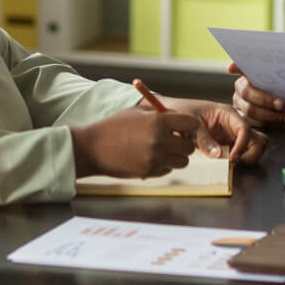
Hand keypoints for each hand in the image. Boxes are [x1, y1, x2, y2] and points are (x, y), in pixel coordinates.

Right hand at [70, 107, 197, 179]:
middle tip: (177, 140)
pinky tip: (151, 158)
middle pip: (189, 147)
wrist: (93, 148)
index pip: (191, 124)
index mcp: (158, 121)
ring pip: (182, 161)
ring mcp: (154, 159)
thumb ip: (160, 114)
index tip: (186, 127)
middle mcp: (159, 141)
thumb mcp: (137, 112)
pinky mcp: (148, 172)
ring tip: (164, 149)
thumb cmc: (113, 126)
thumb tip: (179, 119)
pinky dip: (164, 165)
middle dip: (185, 143)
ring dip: (176, 156)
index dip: (190, 125)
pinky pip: (167, 170)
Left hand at [156, 95, 267, 163]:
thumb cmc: (183, 111)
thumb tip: (218, 154)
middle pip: (257, 138)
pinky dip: (238, 160)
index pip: (245, 128)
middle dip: (252, 152)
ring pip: (253, 147)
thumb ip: (204, 138)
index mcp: (228, 114)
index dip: (242, 144)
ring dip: (247, 157)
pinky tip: (226, 164)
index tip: (233, 157)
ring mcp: (232, 137)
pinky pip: (240, 154)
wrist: (172, 114)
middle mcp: (234, 125)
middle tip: (236, 162)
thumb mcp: (191, 123)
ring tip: (232, 163)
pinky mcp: (227, 146)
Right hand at [228, 61, 284, 128]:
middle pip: (252, 109)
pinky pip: (260, 129)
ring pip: (256, 121)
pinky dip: (274, 127)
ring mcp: (242, 113)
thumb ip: (249, 68)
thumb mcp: (262, 70)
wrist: (273, 87)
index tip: (281, 103)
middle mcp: (239, 99)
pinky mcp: (249, 124)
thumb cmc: (268, 78)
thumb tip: (231, 68)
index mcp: (241, 85)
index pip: (249, 92)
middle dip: (271, 112)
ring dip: (275, 121)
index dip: (265, 99)